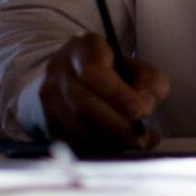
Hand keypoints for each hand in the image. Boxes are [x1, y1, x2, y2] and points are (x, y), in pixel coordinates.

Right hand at [37, 33, 169, 150]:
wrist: (70, 79)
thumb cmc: (109, 72)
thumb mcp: (134, 66)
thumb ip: (149, 79)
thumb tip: (147, 102)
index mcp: (82, 48)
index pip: (94, 71)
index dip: (120, 95)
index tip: (143, 111)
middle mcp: (58, 70)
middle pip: (84, 104)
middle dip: (118, 125)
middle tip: (144, 137)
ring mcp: (47, 97)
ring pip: (76, 126)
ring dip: (110, 139)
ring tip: (137, 142)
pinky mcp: (46, 121)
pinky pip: (71, 140)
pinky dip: (98, 147)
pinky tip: (118, 146)